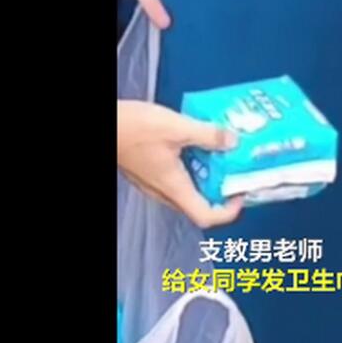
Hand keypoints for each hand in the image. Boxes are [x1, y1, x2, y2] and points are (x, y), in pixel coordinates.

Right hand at [118, 100, 243, 227]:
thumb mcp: (176, 127)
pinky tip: (197, 146)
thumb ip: (207, 135)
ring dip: (206, 178)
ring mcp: (154, 184)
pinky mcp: (149, 173)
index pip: (206, 217)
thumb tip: (233, 141)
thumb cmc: (134, 129)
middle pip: (199, 205)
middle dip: (221, 190)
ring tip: (220, 155)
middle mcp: (165, 193)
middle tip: (234, 170)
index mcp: (174, 188)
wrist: (102, 125)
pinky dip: (192, 168)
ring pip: (188, 191)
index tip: (240, 192)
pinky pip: (177, 179)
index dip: (228, 211)